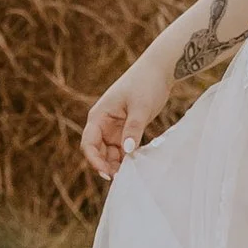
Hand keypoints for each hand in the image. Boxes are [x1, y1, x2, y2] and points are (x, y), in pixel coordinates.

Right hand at [82, 47, 172, 183]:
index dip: (95, 161)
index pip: (88, 143)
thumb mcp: (140, 107)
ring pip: (110, 153)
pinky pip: (122, 149)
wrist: (159, 70)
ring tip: (131, 173)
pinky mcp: (126, 129)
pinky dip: (126, 158)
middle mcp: (103, 123)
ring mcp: (114, 127)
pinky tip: (136, 164)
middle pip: (98, 152)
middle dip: (106, 165)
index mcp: (99, 115)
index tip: (108, 174)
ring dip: (117, 164)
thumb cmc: (146, 83)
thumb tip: (126, 152)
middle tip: (123, 178)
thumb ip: (133, 130)